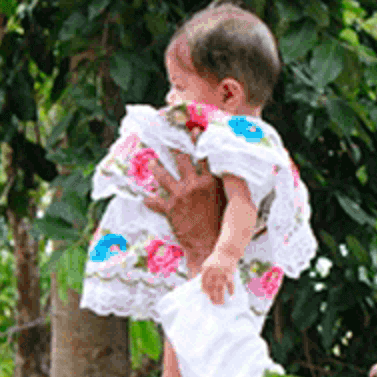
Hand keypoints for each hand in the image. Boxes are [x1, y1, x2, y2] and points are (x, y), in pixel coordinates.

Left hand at [144, 151, 225, 271]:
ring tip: (151, 161)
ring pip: (164, 176)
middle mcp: (194, 185)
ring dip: (157, 168)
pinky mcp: (170, 208)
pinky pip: (156, 202)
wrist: (209, 245)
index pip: (203, 157)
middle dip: (175, 149)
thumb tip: (231, 177)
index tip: (193, 131)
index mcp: (210, 182)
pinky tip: (145, 199)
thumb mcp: (230, 203)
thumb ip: (226, 189)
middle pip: (182, 161)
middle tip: (168, 140)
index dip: (198, 142)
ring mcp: (180, 195)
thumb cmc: (223, 227)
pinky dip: (150, 201)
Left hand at [200, 249, 237, 304]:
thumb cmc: (216, 259)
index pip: (204, 283)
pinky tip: (231, 295)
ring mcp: (222, 272)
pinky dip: (231, 289)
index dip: (205, 291)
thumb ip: (204, 274)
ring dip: (221, 296)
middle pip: (212, 287)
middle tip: (214, 304)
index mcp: (206, 270)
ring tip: (221, 303)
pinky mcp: (229, 272)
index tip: (207, 297)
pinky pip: (230, 283)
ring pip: (220, 287)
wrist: (227, 250)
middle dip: (213, 296)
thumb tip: (203, 287)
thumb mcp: (207, 264)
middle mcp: (213, 272)